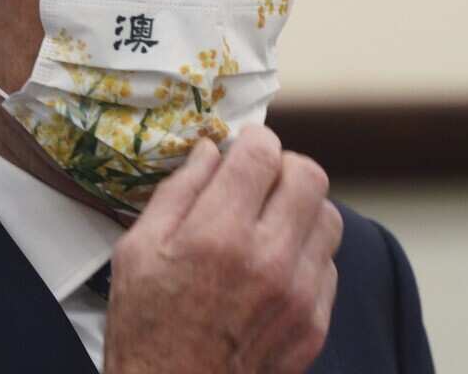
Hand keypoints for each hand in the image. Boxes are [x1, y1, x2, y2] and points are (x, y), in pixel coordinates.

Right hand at [103, 126, 343, 373]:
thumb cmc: (148, 327)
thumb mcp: (138, 250)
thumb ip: (178, 191)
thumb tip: (210, 150)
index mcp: (218, 235)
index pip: (263, 154)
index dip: (255, 140)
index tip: (246, 146)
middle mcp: (268, 260)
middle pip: (309, 176)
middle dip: (284, 167)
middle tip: (261, 180)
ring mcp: (299, 293)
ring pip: (329, 217)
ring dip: (301, 210)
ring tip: (270, 224)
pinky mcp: (315, 322)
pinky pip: (329, 264)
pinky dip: (305, 255)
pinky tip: (274, 267)